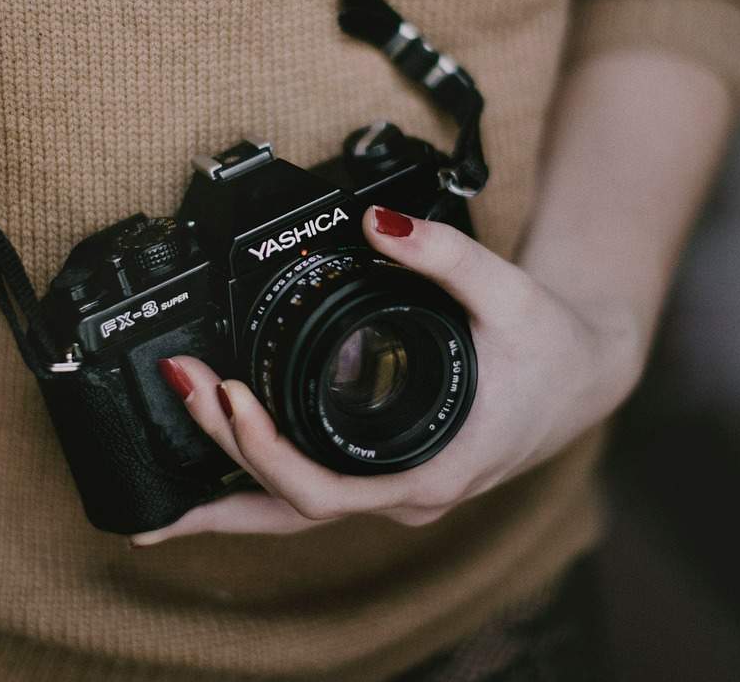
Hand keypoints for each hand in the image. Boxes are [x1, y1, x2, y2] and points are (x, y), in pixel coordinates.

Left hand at [134, 206, 643, 545]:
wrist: (583, 376)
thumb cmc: (552, 349)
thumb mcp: (511, 292)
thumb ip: (445, 255)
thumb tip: (378, 224)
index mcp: (433, 469)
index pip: (324, 490)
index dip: (265, 452)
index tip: (227, 396)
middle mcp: (407, 496)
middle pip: (291, 509)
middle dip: (223, 461)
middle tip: (180, 389)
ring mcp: (394, 494)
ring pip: (295, 517)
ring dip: (228, 496)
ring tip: (156, 501)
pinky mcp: (385, 477)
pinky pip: (310, 497)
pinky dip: (258, 487)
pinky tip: (218, 472)